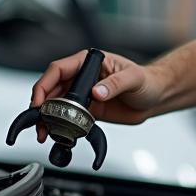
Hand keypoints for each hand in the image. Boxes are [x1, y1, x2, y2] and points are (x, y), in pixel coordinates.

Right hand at [30, 49, 166, 140]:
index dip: (44, 84)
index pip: (58, 69)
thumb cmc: (147, 81)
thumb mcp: (134, 79)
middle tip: (39, 122)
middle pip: (51, 89)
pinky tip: (58, 133)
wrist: (156, 98)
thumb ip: (115, 84)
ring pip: (56, 104)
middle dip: (41, 105)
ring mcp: (83, 93)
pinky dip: (60, 125)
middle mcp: (82, 77)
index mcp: (89, 62)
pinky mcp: (88, 109)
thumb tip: (97, 91)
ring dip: (47, 118)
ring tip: (44, 132)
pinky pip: (68, 117)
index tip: (39, 101)